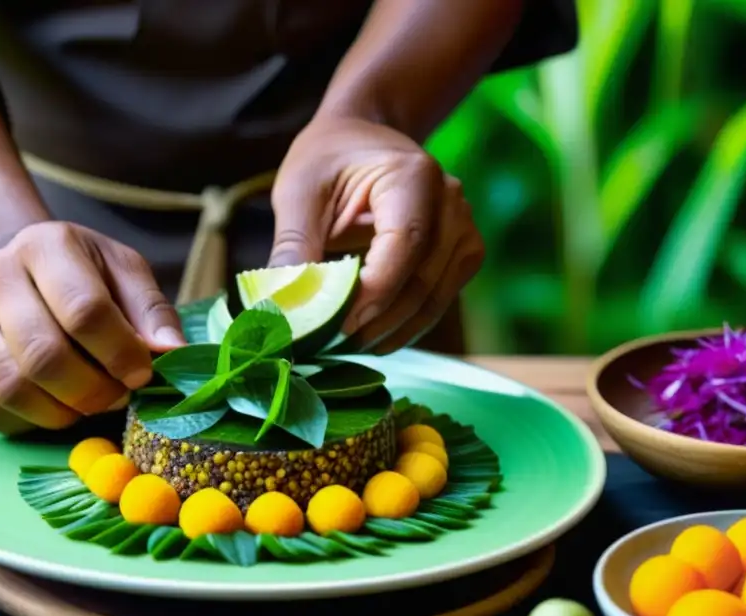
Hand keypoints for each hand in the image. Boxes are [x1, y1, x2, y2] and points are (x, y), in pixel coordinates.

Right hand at [0, 222, 183, 433]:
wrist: (15, 270)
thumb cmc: (81, 277)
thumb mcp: (124, 275)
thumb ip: (152, 312)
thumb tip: (172, 353)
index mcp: (46, 245)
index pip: (84, 310)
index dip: (120, 354)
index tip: (142, 374)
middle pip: (44, 355)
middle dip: (93, 391)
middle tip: (117, 398)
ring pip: (11, 387)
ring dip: (61, 411)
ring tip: (86, 404)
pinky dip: (22, 421)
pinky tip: (48, 407)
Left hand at [270, 116, 484, 353]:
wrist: (362, 138)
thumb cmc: (328, 159)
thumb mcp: (299, 191)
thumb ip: (293, 244)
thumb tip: (282, 303)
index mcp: (414, 176)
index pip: (405, 245)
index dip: (374, 292)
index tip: (336, 326)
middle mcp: (451, 202)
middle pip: (422, 280)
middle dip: (377, 321)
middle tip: (331, 347)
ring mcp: (463, 229)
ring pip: (434, 299)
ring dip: (391, 331)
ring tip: (346, 347)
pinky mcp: (461, 253)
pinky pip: (438, 300)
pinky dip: (405, 325)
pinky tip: (370, 336)